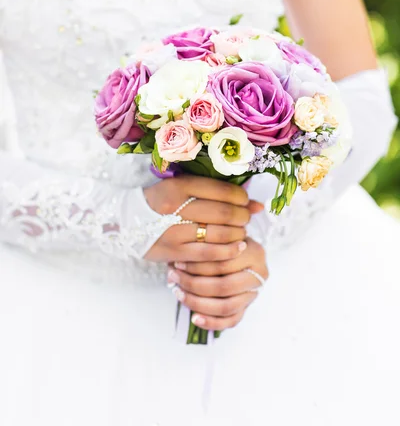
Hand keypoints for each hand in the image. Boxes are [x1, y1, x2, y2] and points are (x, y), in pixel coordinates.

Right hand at [143, 176, 263, 262]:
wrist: (126, 222)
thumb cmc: (162, 202)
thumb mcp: (183, 189)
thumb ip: (217, 193)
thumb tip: (257, 204)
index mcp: (179, 186)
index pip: (221, 190)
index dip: (241, 197)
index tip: (246, 201)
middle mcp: (175, 207)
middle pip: (223, 213)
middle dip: (242, 216)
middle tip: (246, 218)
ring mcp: (174, 231)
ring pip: (219, 233)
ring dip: (238, 233)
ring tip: (241, 232)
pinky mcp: (174, 252)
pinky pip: (209, 253)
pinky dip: (229, 251)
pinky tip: (238, 247)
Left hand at [167, 237, 267, 330]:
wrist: (239, 250)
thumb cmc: (225, 242)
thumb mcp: (221, 236)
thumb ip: (207, 245)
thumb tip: (177, 261)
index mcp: (254, 252)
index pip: (223, 263)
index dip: (197, 265)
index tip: (177, 263)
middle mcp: (259, 274)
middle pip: (224, 286)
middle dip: (194, 284)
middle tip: (174, 277)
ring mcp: (254, 293)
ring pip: (226, 306)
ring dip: (198, 303)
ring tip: (179, 294)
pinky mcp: (247, 307)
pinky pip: (231, 321)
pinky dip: (211, 322)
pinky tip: (194, 318)